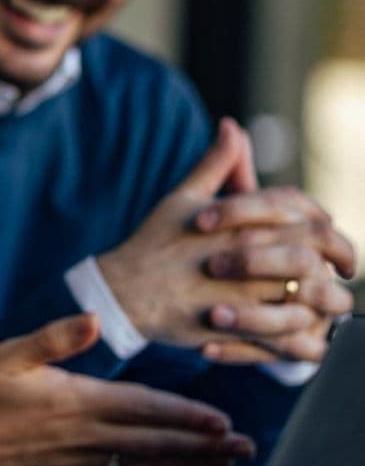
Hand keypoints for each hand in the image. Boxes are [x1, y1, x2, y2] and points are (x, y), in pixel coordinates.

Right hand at [0, 313, 254, 465]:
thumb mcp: (4, 355)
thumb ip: (52, 338)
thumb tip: (94, 320)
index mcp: (74, 403)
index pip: (142, 410)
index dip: (185, 417)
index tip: (223, 421)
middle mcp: (83, 438)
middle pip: (155, 444)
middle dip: (203, 445)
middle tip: (245, 449)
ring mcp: (76, 461)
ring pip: (144, 464)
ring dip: (188, 462)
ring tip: (224, 462)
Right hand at [97, 119, 353, 359]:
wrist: (123, 291)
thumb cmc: (154, 243)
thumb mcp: (183, 197)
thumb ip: (216, 164)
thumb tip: (231, 126)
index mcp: (238, 220)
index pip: (300, 211)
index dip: (324, 220)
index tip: (331, 233)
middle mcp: (245, 253)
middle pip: (314, 252)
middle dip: (338, 259)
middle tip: (343, 269)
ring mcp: (242, 291)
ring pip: (307, 295)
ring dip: (326, 300)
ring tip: (328, 304)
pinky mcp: (236, 327)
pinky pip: (286, 336)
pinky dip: (304, 339)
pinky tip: (310, 336)